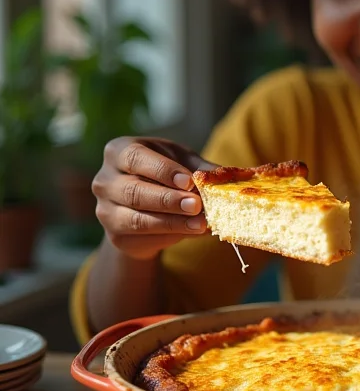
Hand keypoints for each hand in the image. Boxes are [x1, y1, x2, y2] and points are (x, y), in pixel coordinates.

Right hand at [92, 137, 217, 259]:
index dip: (163, 170)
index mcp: (119, 152)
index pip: (137, 158)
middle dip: (169, 200)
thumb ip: (200, 169)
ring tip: (201, 223)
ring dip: (173, 222)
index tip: (189, 181)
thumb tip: (222, 176)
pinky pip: (143, 238)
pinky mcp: (116, 237)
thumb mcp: (183, 163)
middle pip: (135, 192)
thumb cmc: (165, 174)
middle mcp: (105, 181)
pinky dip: (172, 236)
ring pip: (138, 220)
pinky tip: (194, 232)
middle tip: (197, 205)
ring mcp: (106, 211)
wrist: (145, 206)